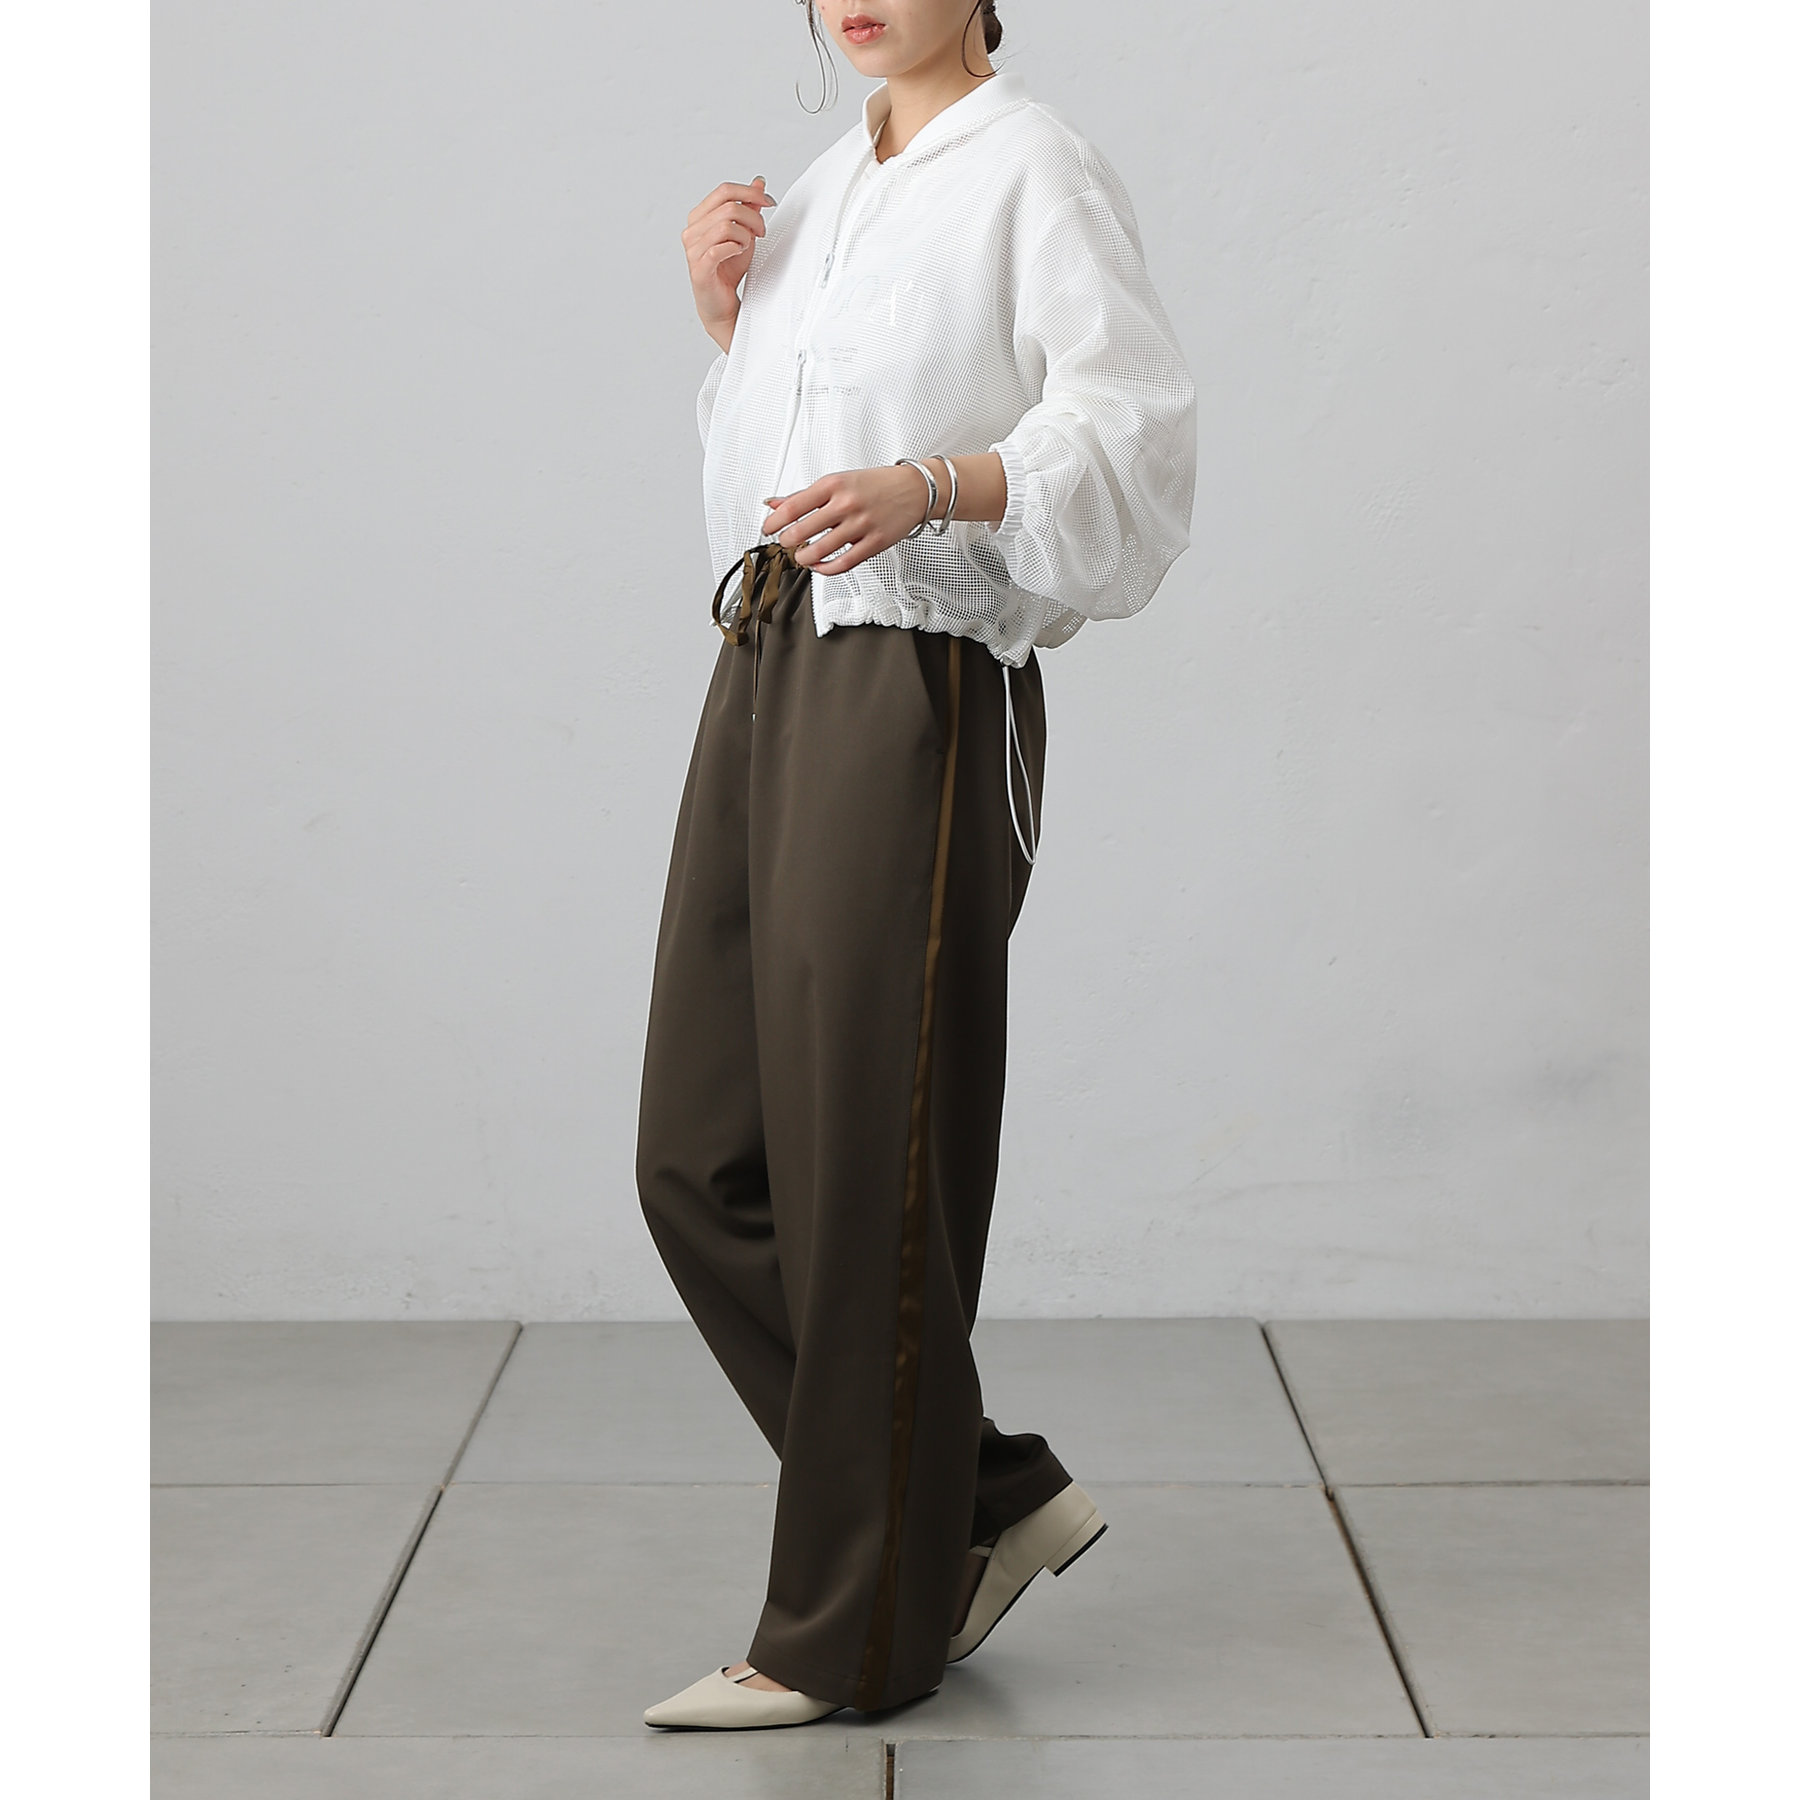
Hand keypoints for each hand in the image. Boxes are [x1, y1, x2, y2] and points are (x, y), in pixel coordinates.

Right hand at [683, 178, 776, 352]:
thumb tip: (758, 182)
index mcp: (699, 217)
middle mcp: (691, 230)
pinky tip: (740, 253)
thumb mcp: (744, 233)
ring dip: (745, 235)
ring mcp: (693, 249)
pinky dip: (736, 248)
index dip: (750, 193)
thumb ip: (748, 208)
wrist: (722, 303)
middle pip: (728, 206)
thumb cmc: (728, 269)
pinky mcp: (699, 268)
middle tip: (762, 232)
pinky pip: (720, 248)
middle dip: (753, 217)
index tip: (769, 202)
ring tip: (748, 246)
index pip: (724, 191)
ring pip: (726, 225)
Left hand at [760, 464, 938, 576]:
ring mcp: (861, 524)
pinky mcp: (874, 542)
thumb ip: (805, 495)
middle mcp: (846, 503)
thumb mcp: (838, 481)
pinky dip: (826, 569)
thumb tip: (774, 504)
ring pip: (820, 550)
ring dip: (804, 558)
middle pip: (802, 531)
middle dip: (787, 541)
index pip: (793, 506)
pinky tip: (820, 566)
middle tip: (787, 542)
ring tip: (802, 556)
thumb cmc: (876, 484)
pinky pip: (844, 563)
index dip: (774, 522)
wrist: (915, 489)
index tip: (768, 528)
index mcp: (834, 484)